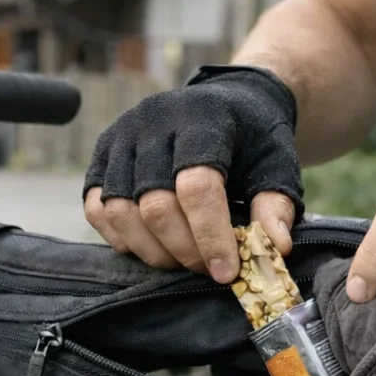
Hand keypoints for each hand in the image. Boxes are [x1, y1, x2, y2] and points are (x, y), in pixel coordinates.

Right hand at [84, 66, 301, 282]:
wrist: (230, 104)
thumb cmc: (254, 139)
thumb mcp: (277, 165)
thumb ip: (276, 205)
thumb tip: (275, 249)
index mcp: (202, 118)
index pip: (196, 186)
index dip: (210, 236)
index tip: (226, 272)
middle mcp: (153, 122)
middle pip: (155, 204)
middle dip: (183, 250)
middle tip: (207, 268)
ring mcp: (121, 137)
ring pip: (120, 210)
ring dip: (152, 250)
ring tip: (181, 260)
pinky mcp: (102, 155)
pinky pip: (97, 208)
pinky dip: (122, 238)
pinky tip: (152, 246)